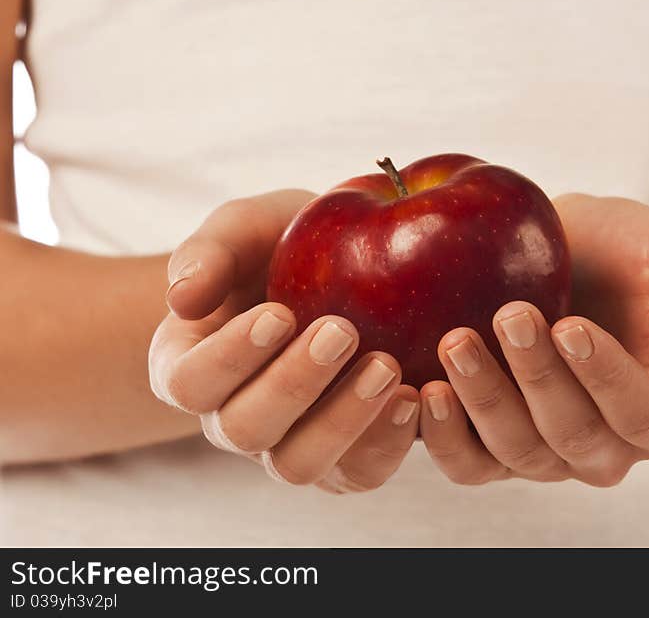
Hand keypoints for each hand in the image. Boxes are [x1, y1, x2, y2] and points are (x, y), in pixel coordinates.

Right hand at [148, 190, 420, 493]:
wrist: (340, 270)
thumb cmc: (278, 247)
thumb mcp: (245, 229)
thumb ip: (208, 253)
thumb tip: (181, 298)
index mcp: (190, 366)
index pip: (189, 383)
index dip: (229, 358)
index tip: (280, 315)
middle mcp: (231, 417)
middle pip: (245, 430)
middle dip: (294, 383)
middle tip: (343, 330)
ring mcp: (287, 445)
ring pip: (299, 464)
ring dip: (343, 420)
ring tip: (386, 367)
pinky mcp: (342, 459)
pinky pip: (358, 474)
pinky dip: (387, 442)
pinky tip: (412, 397)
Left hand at [419, 194, 648, 485]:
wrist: (571, 258)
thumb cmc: (628, 256)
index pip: (643, 416)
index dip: (606, 378)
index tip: (570, 325)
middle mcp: (611, 448)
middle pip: (574, 440)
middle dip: (536, 380)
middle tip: (507, 316)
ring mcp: (548, 453)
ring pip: (517, 456)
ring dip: (483, 404)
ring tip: (455, 344)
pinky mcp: (495, 445)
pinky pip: (469, 463)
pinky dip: (442, 436)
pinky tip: (420, 390)